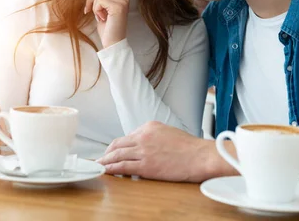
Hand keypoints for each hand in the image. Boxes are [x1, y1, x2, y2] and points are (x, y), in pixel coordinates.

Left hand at [82, 0, 128, 47]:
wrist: (113, 43)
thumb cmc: (107, 29)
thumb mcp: (101, 10)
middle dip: (90, 0)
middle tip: (88, 11)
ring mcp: (122, 1)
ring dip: (94, 6)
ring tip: (99, 17)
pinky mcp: (118, 6)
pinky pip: (99, 0)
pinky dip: (96, 10)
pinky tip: (102, 18)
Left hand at [98, 121, 214, 181]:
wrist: (199, 156)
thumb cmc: (189, 147)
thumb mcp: (169, 132)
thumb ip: (154, 136)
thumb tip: (144, 145)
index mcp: (149, 126)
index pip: (128, 136)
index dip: (118, 145)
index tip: (113, 151)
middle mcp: (143, 136)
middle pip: (118, 144)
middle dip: (107, 152)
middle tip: (102, 159)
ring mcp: (143, 151)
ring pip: (117, 155)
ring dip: (105, 161)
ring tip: (99, 166)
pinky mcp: (146, 165)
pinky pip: (122, 166)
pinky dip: (111, 169)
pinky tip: (106, 171)